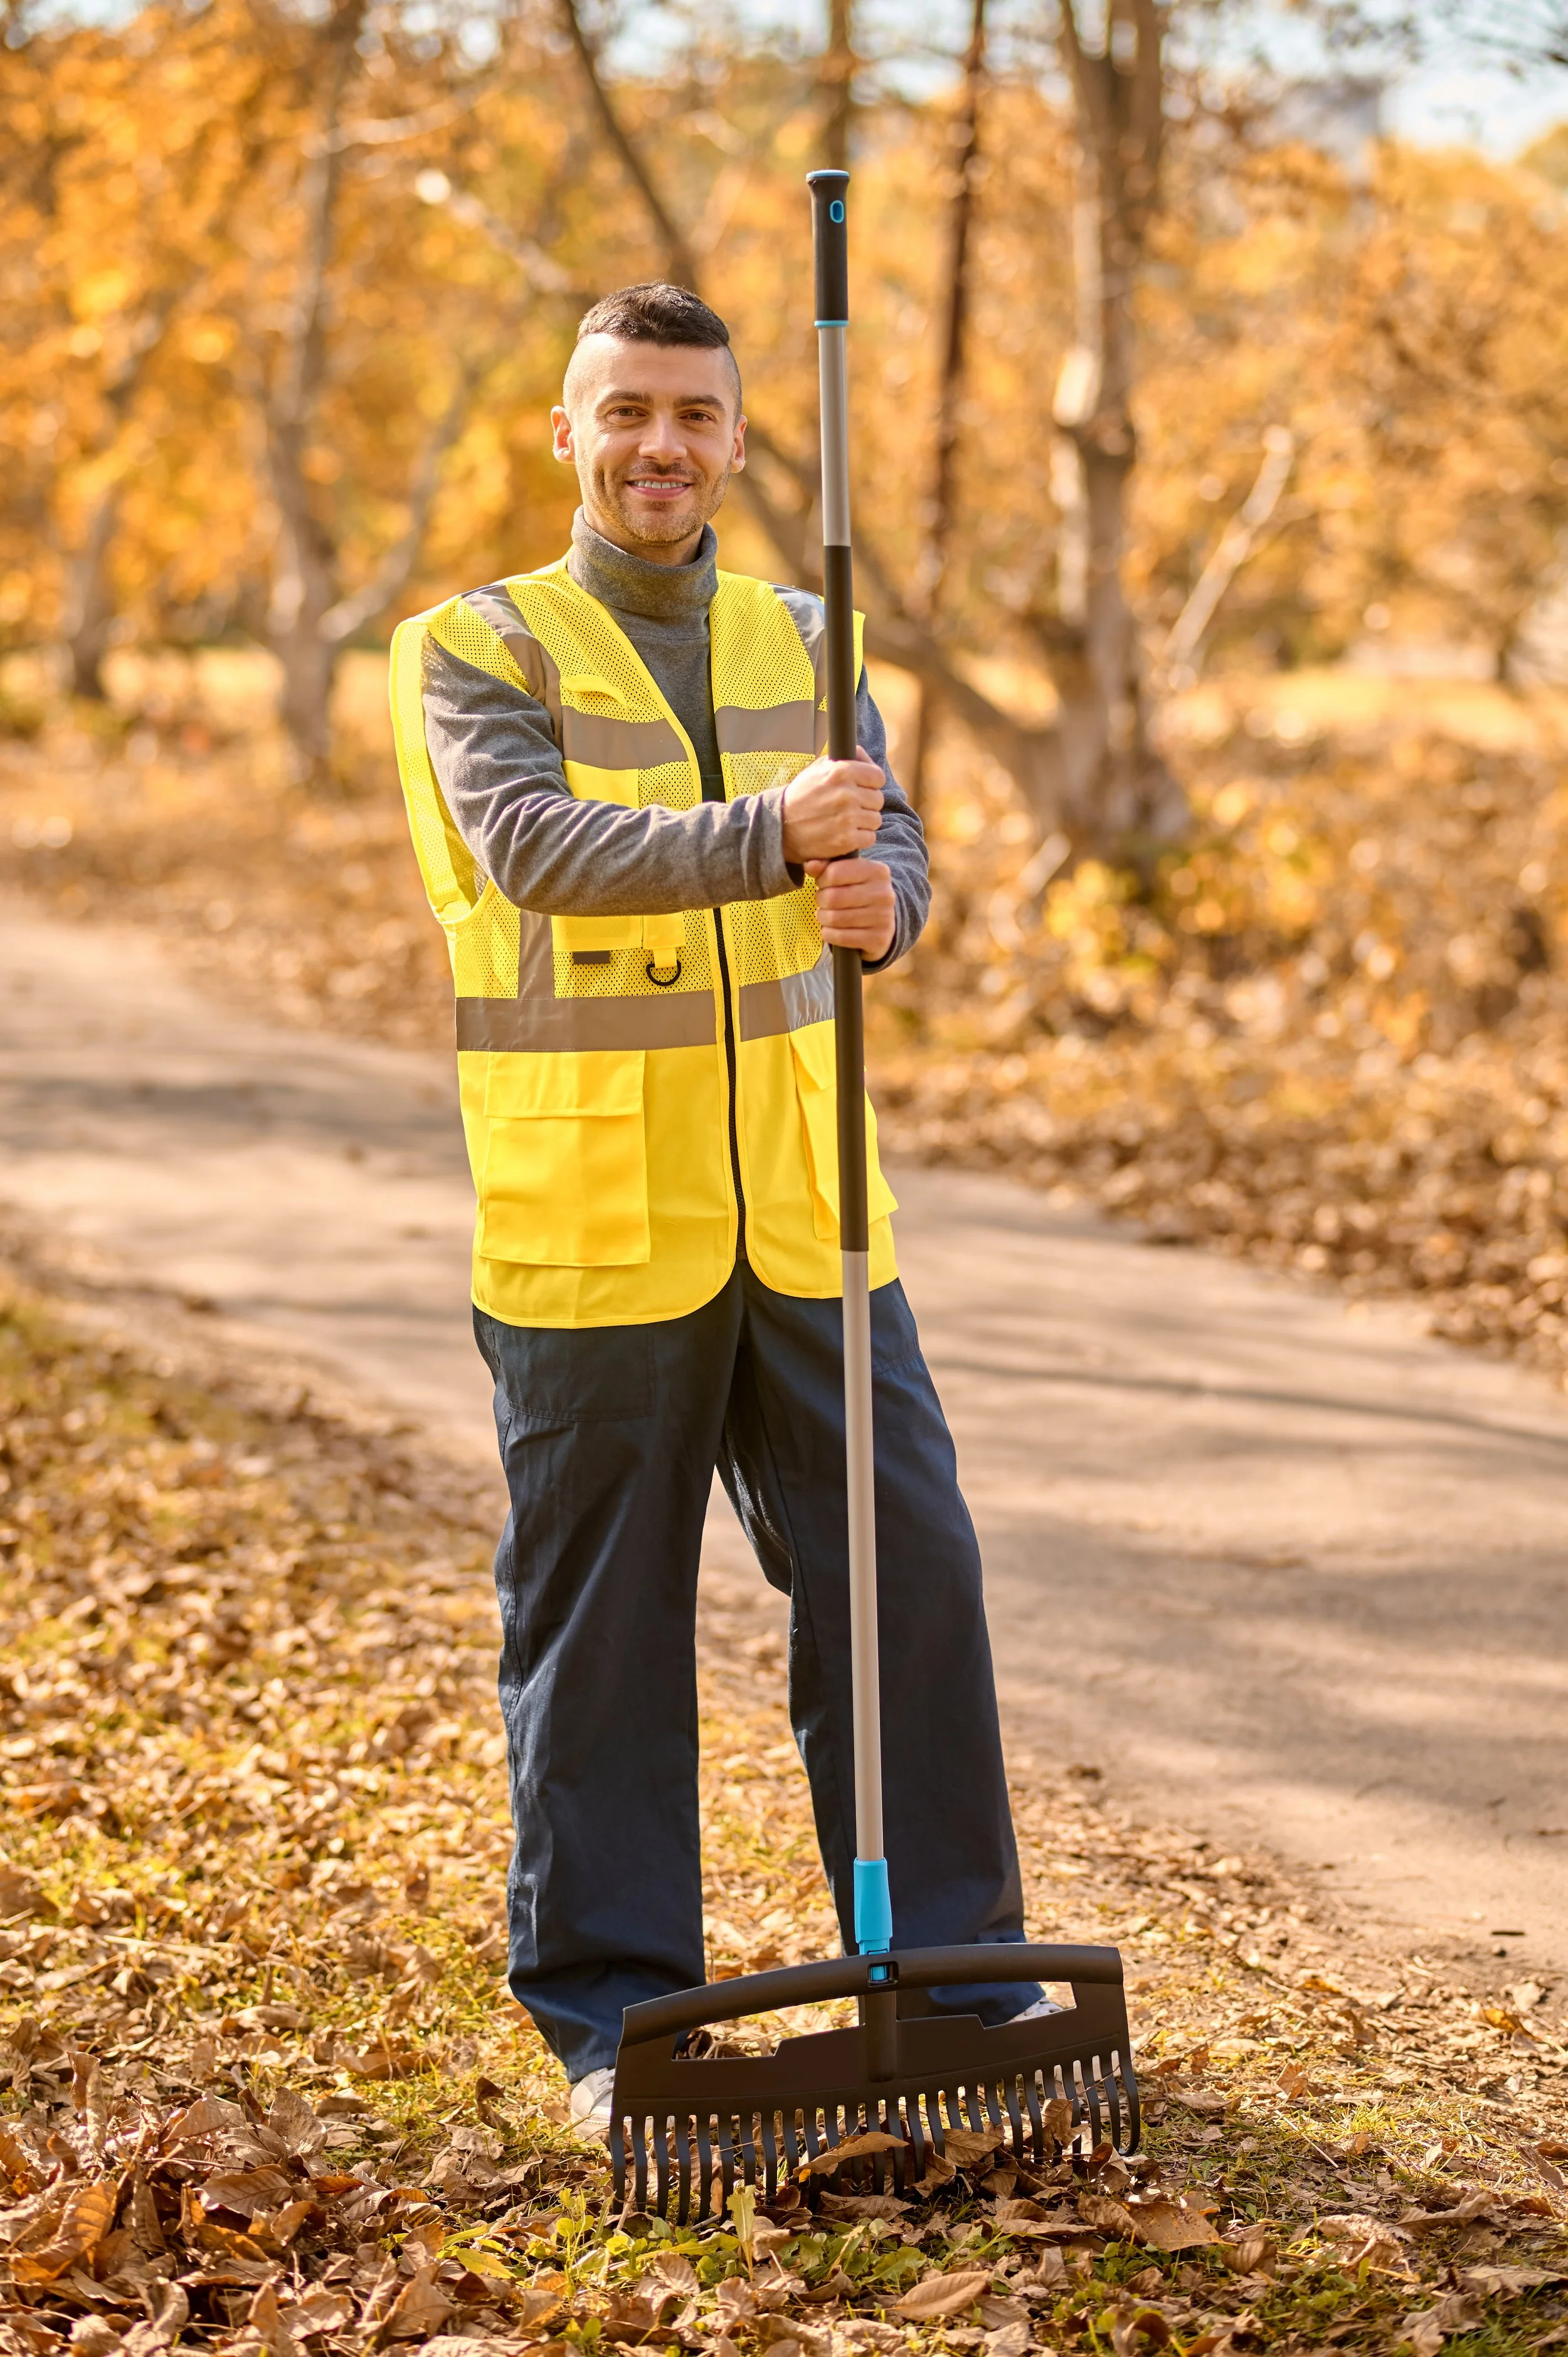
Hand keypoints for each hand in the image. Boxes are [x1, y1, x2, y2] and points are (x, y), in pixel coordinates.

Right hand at [780, 744, 883, 864]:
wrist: (780, 826)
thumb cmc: (802, 795)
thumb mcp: (818, 768)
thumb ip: (846, 759)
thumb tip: (865, 757)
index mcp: (841, 772)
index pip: (878, 777)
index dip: (871, 784)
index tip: (861, 789)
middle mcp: (846, 794)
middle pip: (878, 800)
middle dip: (866, 804)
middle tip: (849, 807)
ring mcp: (847, 818)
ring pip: (875, 819)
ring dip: (864, 822)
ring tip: (845, 821)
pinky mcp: (846, 840)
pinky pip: (869, 838)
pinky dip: (859, 838)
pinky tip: (844, 833)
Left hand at [809, 855, 894, 961]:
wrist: (883, 923)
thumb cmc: (859, 894)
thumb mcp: (848, 875)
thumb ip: (827, 867)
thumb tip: (810, 865)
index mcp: (877, 871)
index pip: (835, 873)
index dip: (822, 880)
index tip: (823, 884)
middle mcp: (883, 893)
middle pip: (833, 897)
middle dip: (821, 900)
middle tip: (823, 902)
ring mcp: (883, 918)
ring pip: (834, 918)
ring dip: (823, 918)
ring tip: (826, 915)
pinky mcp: (878, 939)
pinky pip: (840, 937)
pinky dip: (828, 934)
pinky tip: (830, 930)